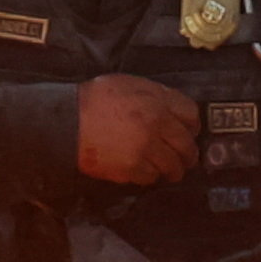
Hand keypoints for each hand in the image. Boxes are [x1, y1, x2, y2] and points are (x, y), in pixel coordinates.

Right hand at [76, 74, 198, 186]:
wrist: (68, 122)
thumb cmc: (96, 99)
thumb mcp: (129, 83)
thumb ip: (156, 93)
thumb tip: (174, 107)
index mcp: (157, 104)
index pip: (191, 115)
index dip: (192, 125)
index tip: (189, 131)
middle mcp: (156, 128)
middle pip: (186, 145)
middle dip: (188, 154)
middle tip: (186, 158)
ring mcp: (145, 150)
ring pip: (172, 166)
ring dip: (174, 170)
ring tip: (170, 171)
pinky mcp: (131, 169)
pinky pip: (151, 177)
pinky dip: (151, 176)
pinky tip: (146, 171)